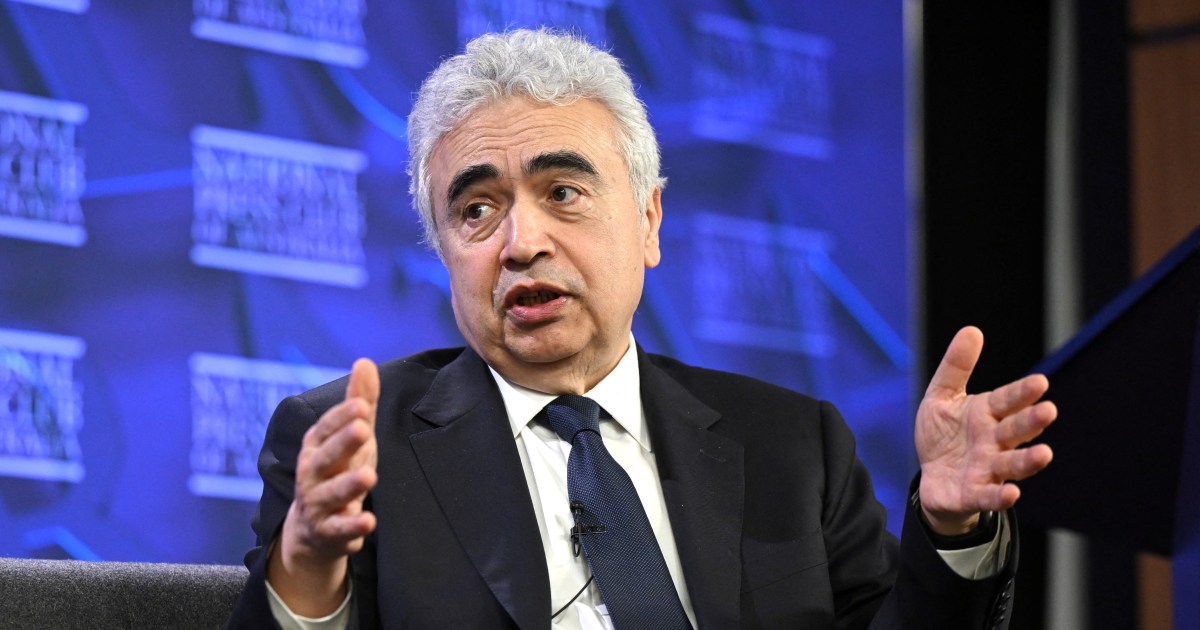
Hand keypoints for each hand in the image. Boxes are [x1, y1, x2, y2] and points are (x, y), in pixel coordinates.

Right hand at [269, 358, 379, 616]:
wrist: (313, 531)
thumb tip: (364, 361)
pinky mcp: (328, 532)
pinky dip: (352, 527)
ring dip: (348, 485)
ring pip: (330, 494)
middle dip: (343, 443)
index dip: (342, 417)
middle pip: (325, 457)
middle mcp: (311, 473)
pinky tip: (368, 522)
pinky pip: (338, 529)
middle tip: (364, 429)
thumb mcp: (351, 437)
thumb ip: (360, 401)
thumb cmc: (338, 471)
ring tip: (369, 476)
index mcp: (316, 446)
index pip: (326, 428)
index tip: (361, 405)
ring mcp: (317, 504)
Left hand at [915, 327, 1056, 534]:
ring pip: (1013, 464)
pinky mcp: (976, 494)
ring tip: (1044, 454)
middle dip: (1031, 421)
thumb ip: (956, 367)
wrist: (932, 478)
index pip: (1008, 401)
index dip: (1022, 393)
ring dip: (1028, 460)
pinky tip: (1012, 494)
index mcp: (987, 414)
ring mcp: (989, 469)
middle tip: (1047, 411)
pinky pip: (990, 496)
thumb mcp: (941, 397)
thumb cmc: (943, 435)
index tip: (1039, 383)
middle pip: (1016, 430)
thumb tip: (973, 330)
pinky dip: (1001, 496)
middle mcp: (994, 441)